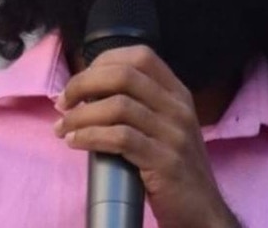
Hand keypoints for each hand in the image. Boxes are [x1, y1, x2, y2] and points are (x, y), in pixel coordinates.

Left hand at [54, 45, 239, 227]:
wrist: (204, 211)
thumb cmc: (176, 169)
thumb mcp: (168, 127)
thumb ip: (141, 106)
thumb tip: (88, 94)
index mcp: (178, 94)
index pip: (141, 56)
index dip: (104, 61)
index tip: (80, 80)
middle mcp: (178, 108)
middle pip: (124, 75)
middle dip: (84, 84)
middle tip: (63, 102)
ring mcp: (174, 134)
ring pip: (118, 106)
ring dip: (80, 115)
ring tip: (62, 128)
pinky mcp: (165, 161)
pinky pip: (120, 139)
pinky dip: (90, 137)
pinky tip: (75, 142)